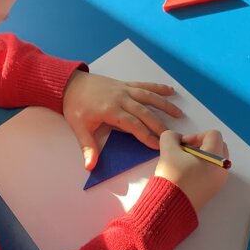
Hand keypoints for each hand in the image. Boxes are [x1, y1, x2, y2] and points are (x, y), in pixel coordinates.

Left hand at [62, 70, 182, 168]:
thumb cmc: (75, 106)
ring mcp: (125, 89)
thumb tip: (90, 166)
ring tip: (179, 115)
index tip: (158, 146)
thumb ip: (87, 147)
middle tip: (173, 137)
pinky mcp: (126, 84)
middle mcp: (121, 98)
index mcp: (111, 110)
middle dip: (159, 125)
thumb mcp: (78, 128)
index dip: (146, 136)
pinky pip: (145, 85)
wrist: (70, 83)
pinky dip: (158, 88)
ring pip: (149, 97)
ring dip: (165, 105)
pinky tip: (171, 91)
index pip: (133, 125)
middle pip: (145, 112)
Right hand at [154, 129, 229, 210]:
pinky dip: (202, 167)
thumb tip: (176, 139)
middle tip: (185, 151)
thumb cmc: (174, 176)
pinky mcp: (213, 190)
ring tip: (184, 163)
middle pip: (218, 146)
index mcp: (216, 157)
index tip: (182, 145)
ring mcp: (219, 181)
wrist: (172, 206)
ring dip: (201, 156)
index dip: (196, 135)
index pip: (213, 135)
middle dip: (201, 144)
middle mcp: (222, 168)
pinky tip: (186, 173)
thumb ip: (170, 137)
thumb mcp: (168, 150)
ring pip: (215, 159)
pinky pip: (212, 171)